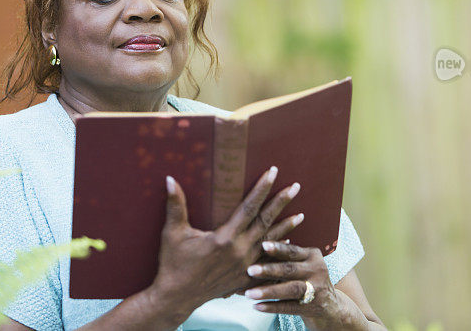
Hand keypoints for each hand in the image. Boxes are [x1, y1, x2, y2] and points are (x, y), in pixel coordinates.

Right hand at [150, 166, 303, 314]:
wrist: (176, 298)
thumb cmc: (173, 264)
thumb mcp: (173, 233)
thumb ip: (175, 205)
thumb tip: (169, 179)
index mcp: (225, 237)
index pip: (249, 207)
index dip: (262, 188)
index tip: (273, 172)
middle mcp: (239, 250)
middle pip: (266, 221)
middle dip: (281, 202)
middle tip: (296, 187)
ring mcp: (245, 266)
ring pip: (271, 242)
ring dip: (286, 227)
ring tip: (302, 215)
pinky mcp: (244, 278)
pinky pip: (267, 263)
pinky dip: (278, 252)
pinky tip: (289, 244)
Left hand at [242, 241, 364, 330]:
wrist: (331, 306)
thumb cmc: (307, 279)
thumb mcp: (303, 264)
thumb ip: (285, 257)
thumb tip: (253, 249)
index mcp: (312, 255)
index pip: (293, 251)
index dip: (278, 248)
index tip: (262, 245)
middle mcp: (317, 270)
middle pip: (291, 269)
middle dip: (269, 269)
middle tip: (250, 270)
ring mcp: (316, 290)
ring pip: (291, 289)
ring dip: (268, 291)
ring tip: (249, 293)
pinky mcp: (312, 307)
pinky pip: (289, 307)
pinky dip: (272, 307)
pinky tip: (257, 306)